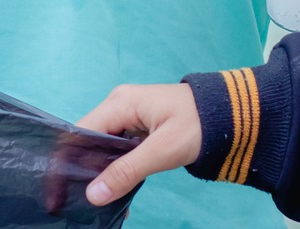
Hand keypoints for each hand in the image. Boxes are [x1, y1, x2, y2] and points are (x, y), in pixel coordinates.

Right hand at [76, 84, 202, 205]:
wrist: (232, 115)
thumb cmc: (198, 125)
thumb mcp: (162, 150)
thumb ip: (126, 172)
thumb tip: (93, 194)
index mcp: (120, 103)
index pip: (83, 131)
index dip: (72, 159)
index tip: (67, 187)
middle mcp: (118, 104)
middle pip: (90, 138)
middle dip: (86, 167)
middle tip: (85, 197)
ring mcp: (129, 114)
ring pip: (104, 144)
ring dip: (102, 169)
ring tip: (100, 197)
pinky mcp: (140, 125)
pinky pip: (119, 146)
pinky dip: (117, 166)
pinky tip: (117, 186)